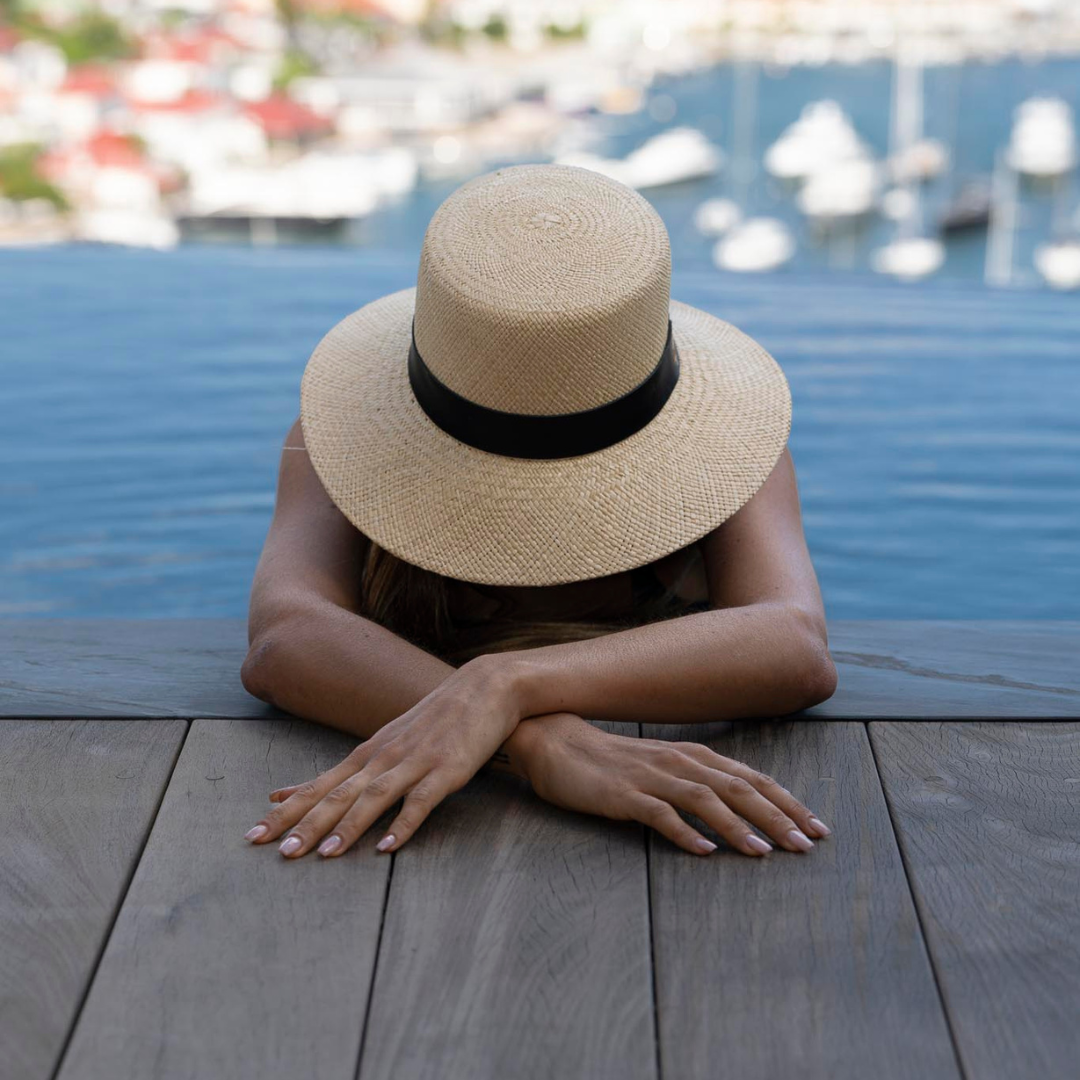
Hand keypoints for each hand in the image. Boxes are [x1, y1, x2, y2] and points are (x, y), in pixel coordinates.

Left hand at [243, 654, 525, 857]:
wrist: (485, 687)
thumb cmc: (436, 720)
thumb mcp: (389, 741)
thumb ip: (352, 770)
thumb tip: (305, 789)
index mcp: (369, 754)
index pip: (319, 786)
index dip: (287, 811)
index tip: (253, 834)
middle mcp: (384, 758)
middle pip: (338, 795)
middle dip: (305, 824)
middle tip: (277, 852)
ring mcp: (415, 762)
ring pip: (373, 798)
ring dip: (348, 827)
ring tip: (325, 855)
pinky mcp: (446, 771)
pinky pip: (421, 802)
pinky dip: (402, 824)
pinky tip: (387, 846)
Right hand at [521, 714, 830, 856]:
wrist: (555, 743)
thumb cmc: (612, 762)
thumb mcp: (662, 768)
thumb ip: (697, 784)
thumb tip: (739, 812)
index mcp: (693, 757)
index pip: (752, 778)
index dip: (787, 802)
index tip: (818, 826)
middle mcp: (678, 763)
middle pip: (738, 788)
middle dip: (777, 816)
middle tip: (808, 844)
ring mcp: (650, 777)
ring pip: (704, 799)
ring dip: (737, 826)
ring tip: (763, 853)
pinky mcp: (622, 794)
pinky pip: (657, 813)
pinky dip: (683, 832)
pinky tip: (702, 851)